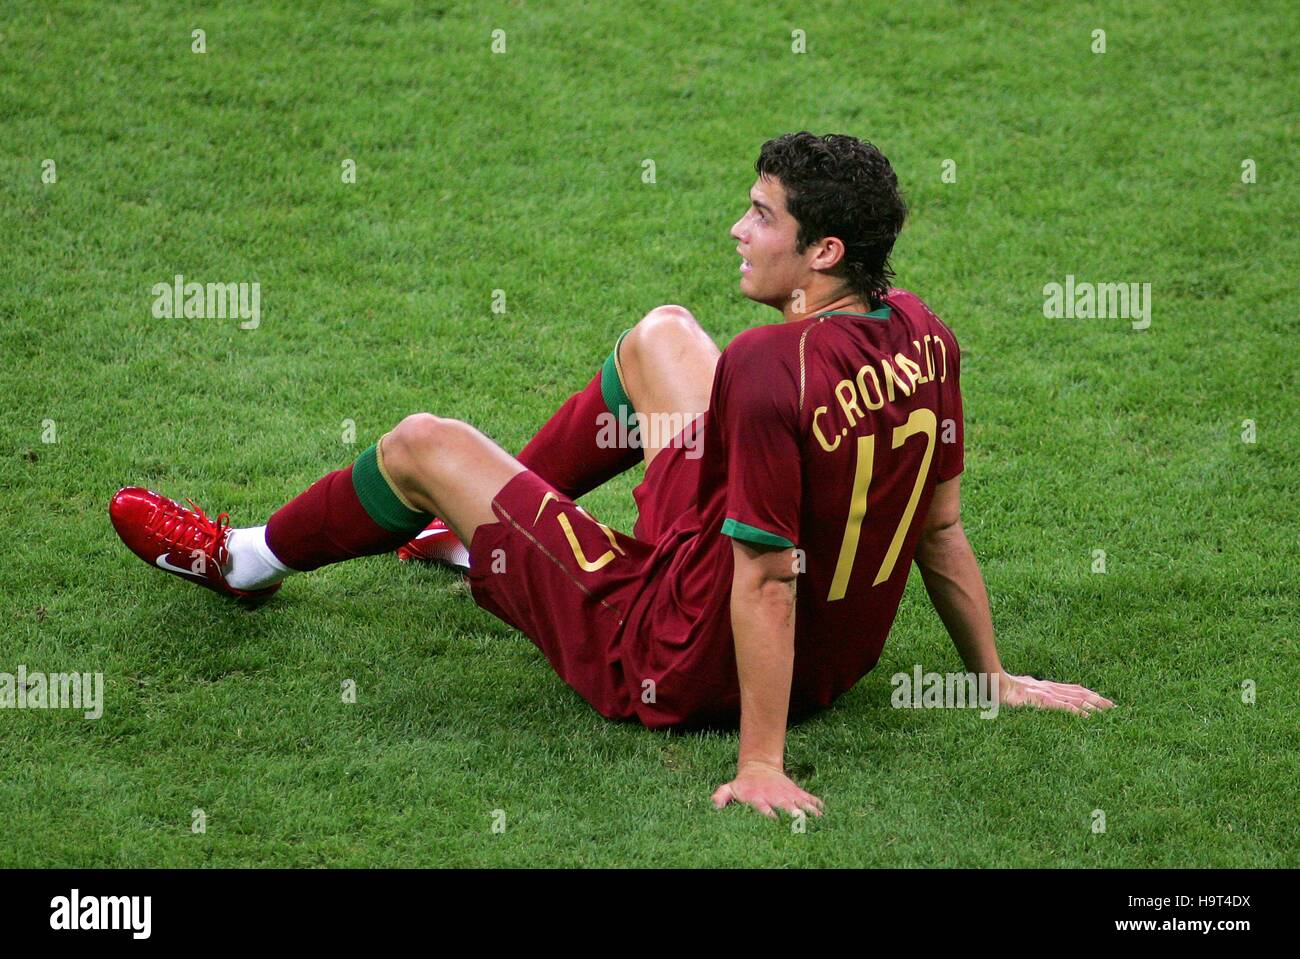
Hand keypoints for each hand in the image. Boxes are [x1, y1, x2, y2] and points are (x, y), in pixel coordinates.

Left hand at [712, 760, 824, 819]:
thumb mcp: (730, 788)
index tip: (774, 821)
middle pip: (786, 807)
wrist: (760, 767)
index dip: (769, 815)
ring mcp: (788, 795)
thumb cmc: (743, 785)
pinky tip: (826, 814)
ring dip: (809, 812)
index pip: (764, 808)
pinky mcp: (798, 793)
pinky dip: (818, 806)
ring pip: (801, 804)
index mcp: (759, 798)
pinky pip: (811, 799)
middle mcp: (776, 797)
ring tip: (818, 820)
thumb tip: (714, 806)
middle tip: (800, 822)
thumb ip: (721, 796)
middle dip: (793, 815)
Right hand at [997, 672, 1114, 715]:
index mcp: (1045, 687)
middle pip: (1079, 694)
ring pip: (1077, 700)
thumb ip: (1026, 692)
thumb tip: (1028, 696)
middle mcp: (1050, 689)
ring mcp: (1048, 695)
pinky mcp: (1043, 702)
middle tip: (1115, 707)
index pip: (1071, 690)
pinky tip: (1089, 718)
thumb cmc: (999, 687)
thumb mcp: (1016, 689)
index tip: (1100, 699)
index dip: (1087, 694)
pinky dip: (1079, 713)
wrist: (992, 682)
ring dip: (1094, 706)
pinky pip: (1065, 708)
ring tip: (1110, 711)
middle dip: (1097, 700)